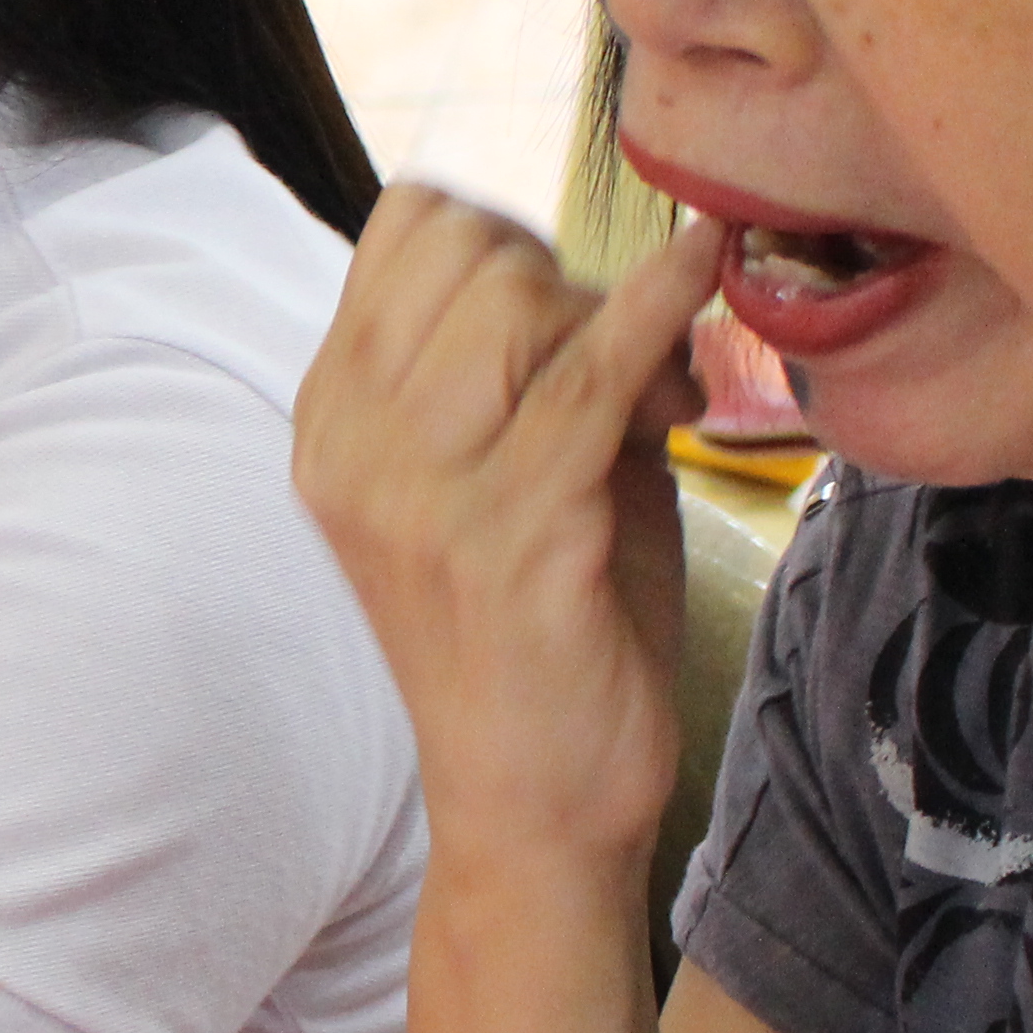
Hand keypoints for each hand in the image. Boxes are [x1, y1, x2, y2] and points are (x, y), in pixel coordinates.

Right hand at [291, 194, 727, 875]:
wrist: (533, 802)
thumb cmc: (540, 632)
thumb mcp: (500, 477)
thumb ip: (528, 370)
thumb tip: (629, 275)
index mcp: (332, 422)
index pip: (402, 230)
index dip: (505, 233)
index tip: (568, 294)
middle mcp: (351, 448)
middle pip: (463, 251)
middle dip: (566, 275)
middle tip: (630, 356)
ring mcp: (416, 492)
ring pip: (517, 302)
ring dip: (614, 317)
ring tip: (665, 394)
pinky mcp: (507, 534)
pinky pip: (586, 376)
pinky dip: (656, 308)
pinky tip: (699, 270)